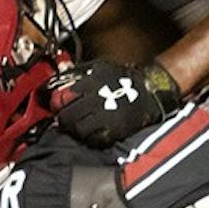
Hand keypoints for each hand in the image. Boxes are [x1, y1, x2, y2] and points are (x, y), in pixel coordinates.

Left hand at [47, 59, 181, 148]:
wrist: (150, 93)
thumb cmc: (124, 79)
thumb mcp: (102, 67)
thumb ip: (82, 72)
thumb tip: (63, 76)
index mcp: (92, 83)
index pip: (65, 96)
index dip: (59, 103)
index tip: (58, 105)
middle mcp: (97, 100)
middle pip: (67, 116)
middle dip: (63, 118)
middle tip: (64, 119)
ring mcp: (105, 117)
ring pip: (77, 129)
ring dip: (74, 129)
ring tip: (77, 125)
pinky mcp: (114, 131)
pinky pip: (93, 139)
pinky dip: (89, 137)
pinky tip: (91, 131)